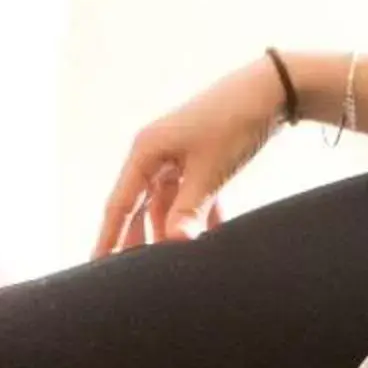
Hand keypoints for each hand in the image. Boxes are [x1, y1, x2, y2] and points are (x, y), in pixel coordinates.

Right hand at [92, 58, 287, 256]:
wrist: (270, 89)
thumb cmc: (234, 123)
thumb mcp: (210, 171)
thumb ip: (189, 209)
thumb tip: (173, 243)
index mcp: (146, 151)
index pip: (119, 204)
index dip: (108, 237)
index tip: (98, 266)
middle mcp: (155, 153)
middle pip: (139, 206)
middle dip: (138, 240)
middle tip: (134, 277)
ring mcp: (176, 155)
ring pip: (165, 203)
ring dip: (171, 231)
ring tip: (171, 265)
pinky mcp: (198, 158)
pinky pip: (190, 194)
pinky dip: (197, 216)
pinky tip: (208, 240)